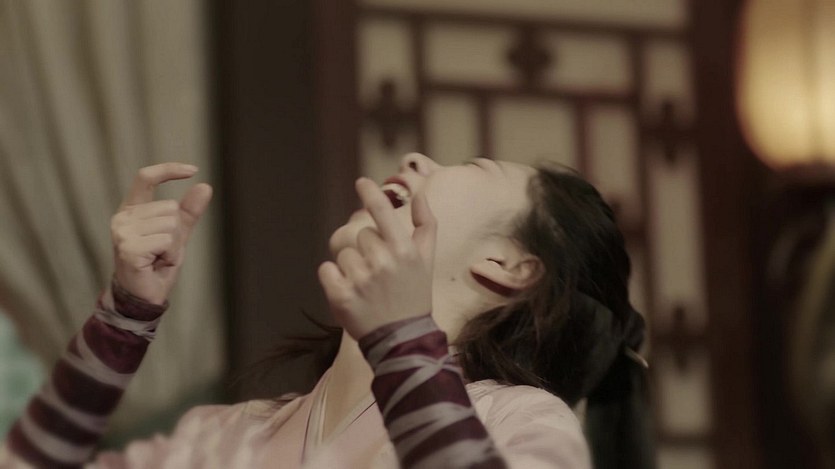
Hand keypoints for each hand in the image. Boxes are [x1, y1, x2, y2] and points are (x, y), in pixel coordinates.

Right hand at [110, 163, 212, 304]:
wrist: (145, 295)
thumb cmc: (158, 263)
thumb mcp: (177, 233)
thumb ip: (189, 211)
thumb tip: (205, 186)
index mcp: (131, 209)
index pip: (145, 178)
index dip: (168, 170)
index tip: (193, 170)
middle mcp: (122, 218)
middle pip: (169, 208)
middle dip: (176, 232)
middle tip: (163, 250)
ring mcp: (122, 232)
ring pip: (170, 224)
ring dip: (174, 245)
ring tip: (159, 257)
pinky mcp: (128, 248)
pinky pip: (166, 240)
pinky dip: (170, 254)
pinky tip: (156, 263)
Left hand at [318, 178, 436, 339]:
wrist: (402, 339)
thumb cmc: (414, 296)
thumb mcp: (427, 260)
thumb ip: (426, 225)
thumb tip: (419, 195)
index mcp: (404, 250)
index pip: (382, 212)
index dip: (370, 193)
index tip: (361, 181)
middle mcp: (382, 262)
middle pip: (360, 236)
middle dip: (367, 250)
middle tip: (379, 274)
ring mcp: (360, 280)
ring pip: (343, 253)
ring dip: (351, 266)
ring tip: (367, 287)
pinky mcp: (340, 296)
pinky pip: (326, 269)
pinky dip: (333, 278)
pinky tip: (350, 292)